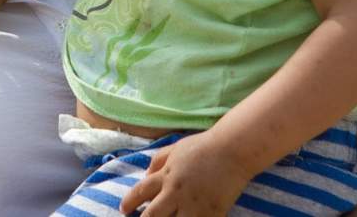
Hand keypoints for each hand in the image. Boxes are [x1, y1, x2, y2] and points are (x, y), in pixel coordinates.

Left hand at [119, 130, 252, 216]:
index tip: (123, 210)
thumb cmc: (204, 146)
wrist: (232, 150)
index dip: (129, 202)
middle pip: (152, 215)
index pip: (141, 191)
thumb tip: (146, 174)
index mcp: (166, 175)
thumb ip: (159, 160)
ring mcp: (193, 205)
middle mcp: (175, 192)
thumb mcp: (176, 147)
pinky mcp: (211, 213)